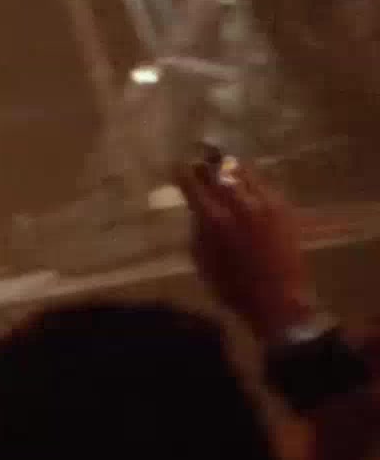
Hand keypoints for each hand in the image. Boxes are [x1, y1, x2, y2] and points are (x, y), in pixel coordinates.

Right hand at [175, 161, 318, 341]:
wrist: (278, 299)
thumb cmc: (232, 286)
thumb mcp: (201, 258)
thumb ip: (198, 228)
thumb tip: (197, 208)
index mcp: (214, 219)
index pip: (192, 184)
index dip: (181, 172)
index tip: (175, 165)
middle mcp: (240, 204)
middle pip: (220, 170)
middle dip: (207, 163)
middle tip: (200, 160)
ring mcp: (265, 204)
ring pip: (245, 172)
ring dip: (230, 167)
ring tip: (222, 164)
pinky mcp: (283, 208)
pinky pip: (262, 184)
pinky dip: (249, 180)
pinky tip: (244, 184)